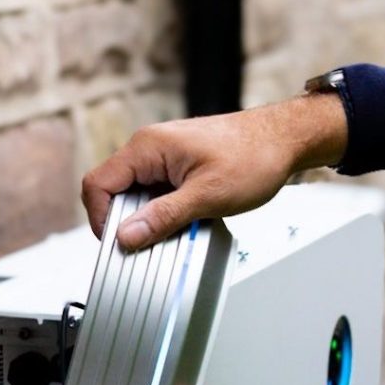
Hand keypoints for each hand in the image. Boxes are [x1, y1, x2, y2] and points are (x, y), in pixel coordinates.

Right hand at [82, 93, 347, 250]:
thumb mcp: (208, 196)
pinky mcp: (180, 164)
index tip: (119, 245)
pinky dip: (168, 210)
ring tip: (179, 230)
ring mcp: (165, 155)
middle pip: (115, 191)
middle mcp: (150, 147)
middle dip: (130, 221)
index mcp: (147, 147)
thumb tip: (125, 236)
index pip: (98, 184)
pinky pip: (159, 191)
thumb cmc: (254, 157)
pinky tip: (190, 220)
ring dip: (152, 217)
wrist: (286, 139)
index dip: (101, 219)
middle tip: (153, 245)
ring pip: (139, 194)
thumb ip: (163, 217)